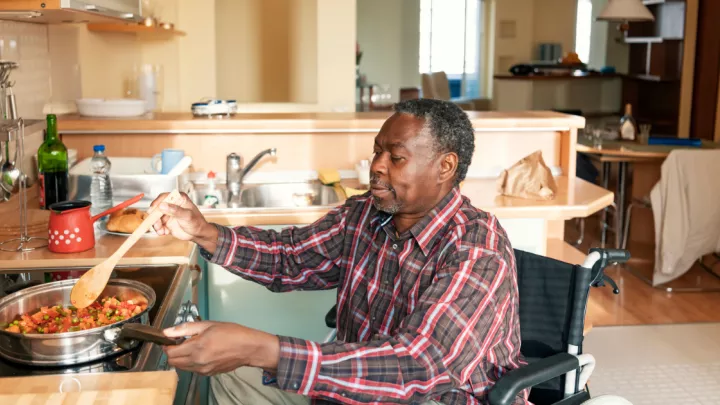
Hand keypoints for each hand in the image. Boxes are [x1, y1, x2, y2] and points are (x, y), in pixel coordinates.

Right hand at [150, 192, 218, 252]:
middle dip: (154, 216)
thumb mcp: (187, 215)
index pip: (164, 197)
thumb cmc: (197, 222)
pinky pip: (158, 225)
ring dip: (156, 224)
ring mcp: (168, 214)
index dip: (157, 202)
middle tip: (156, 223)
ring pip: (155, 217)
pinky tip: (163, 232)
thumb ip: (175, 210)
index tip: (153, 209)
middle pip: (157, 208)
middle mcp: (171, 205)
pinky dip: (158, 229)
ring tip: (160, 230)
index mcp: (178, 199)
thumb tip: (163, 205)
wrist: (198, 234)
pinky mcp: (166, 223)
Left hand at [162, 321, 279, 375]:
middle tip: (180, 342)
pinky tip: (202, 353)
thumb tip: (167, 332)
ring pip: (182, 367)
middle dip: (173, 352)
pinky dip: (192, 362)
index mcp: (196, 348)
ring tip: (193, 346)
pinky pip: (193, 369)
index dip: (167, 345)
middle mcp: (197, 362)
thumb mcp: (208, 325)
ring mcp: (203, 370)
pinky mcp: (208, 374)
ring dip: (182, 358)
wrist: (248, 348)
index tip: (171, 339)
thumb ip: (185, 329)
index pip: (170, 352)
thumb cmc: (232, 334)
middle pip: (173, 362)